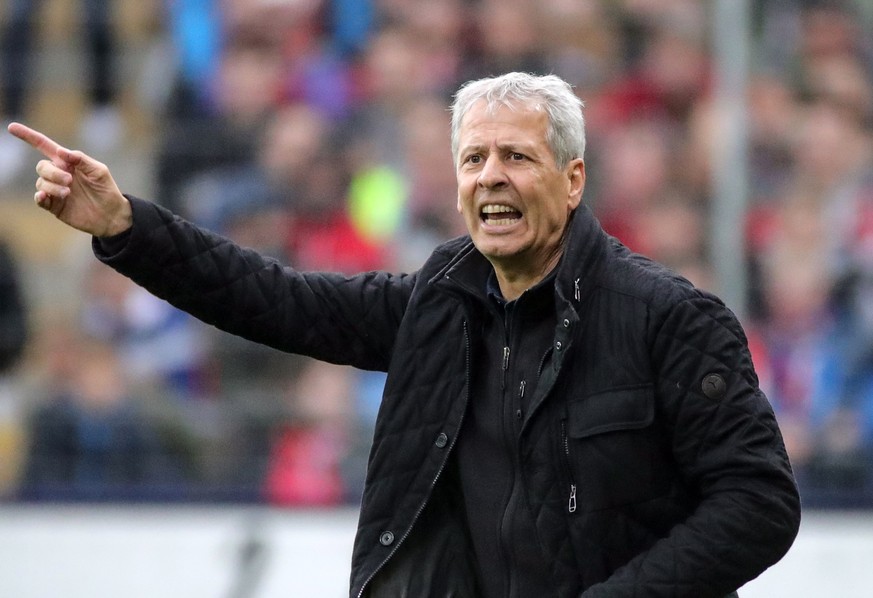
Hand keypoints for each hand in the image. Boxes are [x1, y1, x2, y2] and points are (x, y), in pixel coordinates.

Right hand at [7, 122, 131, 236]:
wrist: (112, 215)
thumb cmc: (106, 190)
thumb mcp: (98, 171)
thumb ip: (81, 159)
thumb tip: (60, 152)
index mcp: (67, 162)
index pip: (44, 146)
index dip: (28, 136)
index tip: (12, 127)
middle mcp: (58, 175)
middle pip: (42, 166)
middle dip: (53, 172)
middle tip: (69, 180)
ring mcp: (55, 190)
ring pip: (41, 183)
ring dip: (52, 186)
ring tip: (68, 192)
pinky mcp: (54, 206)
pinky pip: (39, 199)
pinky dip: (40, 197)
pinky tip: (45, 197)